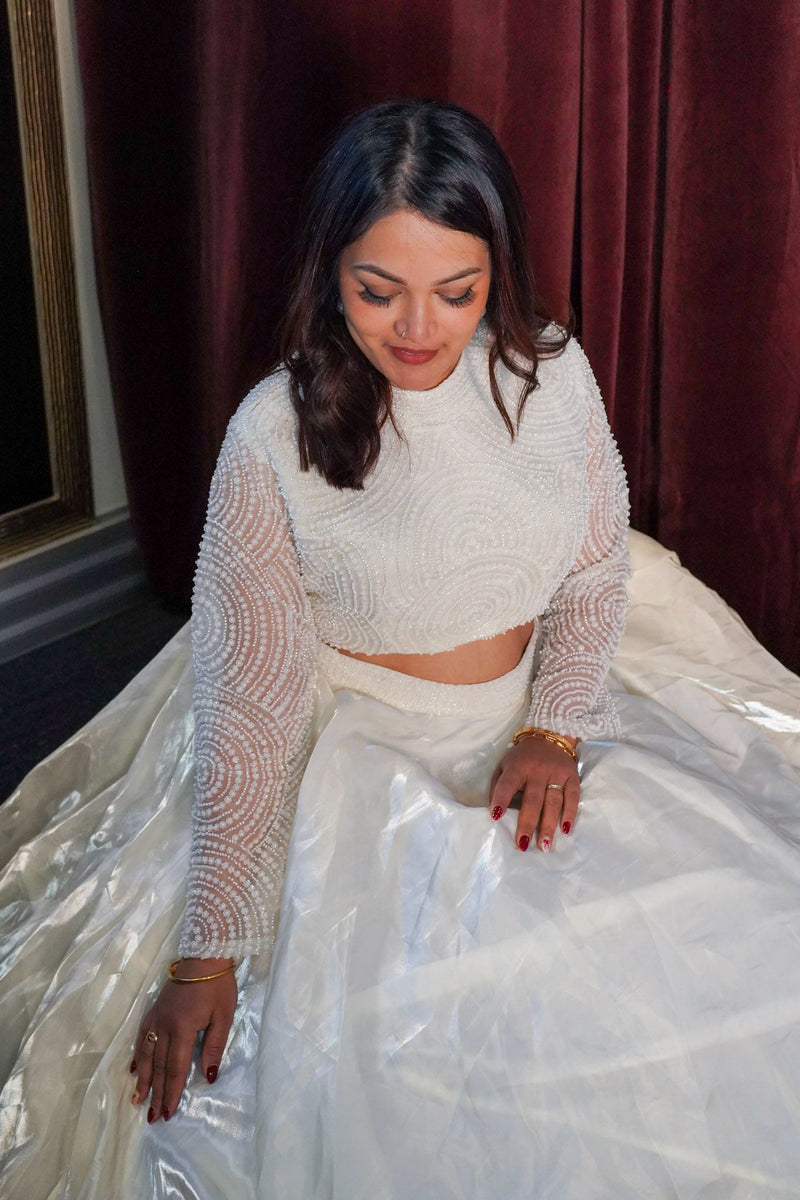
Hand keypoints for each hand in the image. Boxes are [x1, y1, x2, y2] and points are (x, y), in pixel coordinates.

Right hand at [131, 958, 236, 1122]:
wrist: (203, 955)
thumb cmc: (218, 986)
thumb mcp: (223, 1016)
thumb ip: (213, 1047)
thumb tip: (208, 1077)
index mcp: (182, 1030)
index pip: (175, 1068)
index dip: (171, 1092)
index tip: (167, 1113)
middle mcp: (164, 1027)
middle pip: (158, 1066)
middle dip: (155, 1093)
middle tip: (151, 1117)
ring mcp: (156, 1018)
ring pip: (146, 1054)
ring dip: (142, 1078)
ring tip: (137, 1098)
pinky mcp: (154, 1010)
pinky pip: (142, 1036)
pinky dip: (136, 1054)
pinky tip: (133, 1067)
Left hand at [489, 735, 578, 851]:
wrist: (550, 737)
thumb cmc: (522, 758)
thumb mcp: (504, 765)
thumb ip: (498, 785)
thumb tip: (495, 812)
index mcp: (518, 766)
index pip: (508, 784)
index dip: (501, 799)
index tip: (495, 817)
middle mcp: (538, 770)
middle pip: (533, 800)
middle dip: (527, 823)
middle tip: (523, 845)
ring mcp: (557, 773)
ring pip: (553, 802)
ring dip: (548, 825)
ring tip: (544, 846)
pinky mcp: (572, 776)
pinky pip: (573, 797)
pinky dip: (570, 814)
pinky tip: (565, 830)